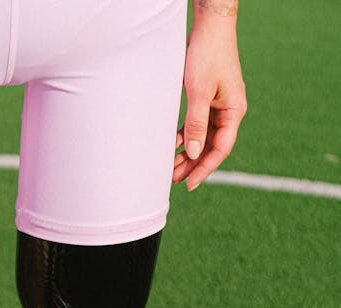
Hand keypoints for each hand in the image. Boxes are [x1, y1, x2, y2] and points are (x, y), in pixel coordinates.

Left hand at [173, 18, 246, 190]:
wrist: (210, 26)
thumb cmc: (207, 54)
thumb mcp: (199, 91)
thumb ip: (197, 123)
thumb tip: (194, 153)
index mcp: (234, 111)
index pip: (220, 148)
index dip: (204, 168)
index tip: (189, 184)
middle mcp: (229, 111)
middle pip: (211, 146)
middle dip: (193, 165)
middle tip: (174, 180)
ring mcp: (218, 105)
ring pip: (203, 137)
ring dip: (188, 153)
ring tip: (170, 168)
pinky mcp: (207, 99)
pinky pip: (197, 125)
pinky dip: (185, 136)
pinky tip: (173, 146)